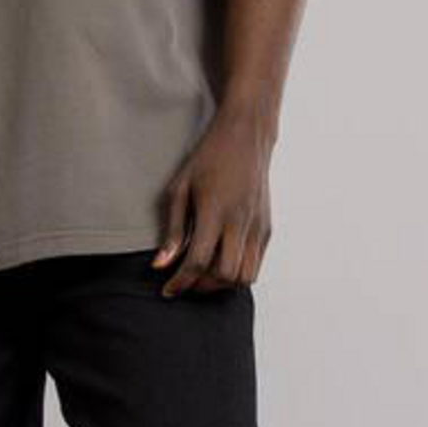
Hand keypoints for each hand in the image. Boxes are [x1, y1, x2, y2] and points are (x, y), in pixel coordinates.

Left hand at [152, 103, 274, 296]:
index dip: (181, 282)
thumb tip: (160, 265)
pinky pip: (256, 265)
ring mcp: (258, 225)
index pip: (199, 261)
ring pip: (245, 276)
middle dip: (202, 286)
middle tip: (186, 282)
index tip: (168, 290)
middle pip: (225, 275)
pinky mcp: (267, 227)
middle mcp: (241, 221)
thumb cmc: (208, 158)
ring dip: (222, 283)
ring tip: (204, 275)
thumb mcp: (180, 188)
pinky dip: (238, 273)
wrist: (246, 136)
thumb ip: (173, 230)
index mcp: (215, 210)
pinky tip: (221, 262)